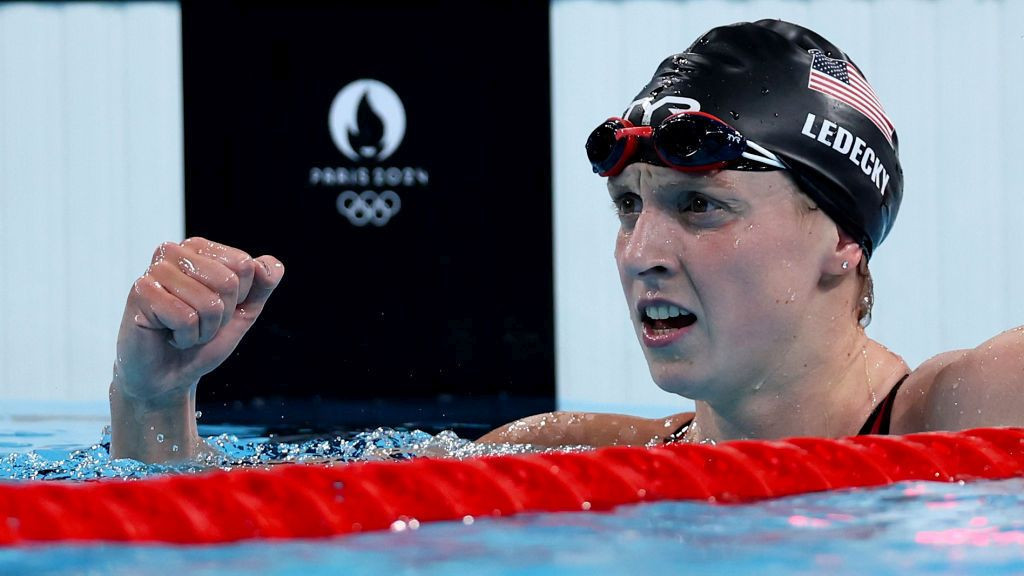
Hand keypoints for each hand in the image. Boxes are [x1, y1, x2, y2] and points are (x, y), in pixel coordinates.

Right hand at [113, 237, 283, 407]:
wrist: (168, 375)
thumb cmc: (203, 340)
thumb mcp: (242, 311)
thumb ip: (263, 285)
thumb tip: (271, 265)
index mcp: (200, 249)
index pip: (245, 265)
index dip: (239, 298)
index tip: (217, 309)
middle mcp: (175, 252)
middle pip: (228, 283)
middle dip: (221, 316)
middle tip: (198, 323)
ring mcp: (156, 270)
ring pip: (209, 302)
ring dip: (203, 330)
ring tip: (183, 330)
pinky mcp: (141, 292)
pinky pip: (186, 318)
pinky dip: (185, 338)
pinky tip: (168, 335)